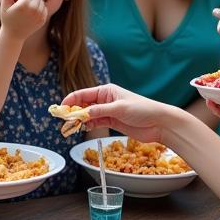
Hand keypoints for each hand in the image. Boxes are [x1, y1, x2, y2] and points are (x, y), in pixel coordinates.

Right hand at [0, 0, 47, 42]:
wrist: (14, 35)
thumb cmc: (7, 19)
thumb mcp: (4, 7)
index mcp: (23, 5)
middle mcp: (32, 9)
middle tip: (27, 1)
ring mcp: (38, 15)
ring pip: (42, 2)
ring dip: (37, 2)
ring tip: (31, 5)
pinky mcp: (42, 20)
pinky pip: (45, 9)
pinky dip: (41, 9)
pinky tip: (35, 11)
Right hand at [60, 83, 175, 144]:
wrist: (159, 123)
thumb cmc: (142, 109)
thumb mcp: (119, 109)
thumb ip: (99, 111)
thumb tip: (82, 114)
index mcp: (106, 91)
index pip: (83, 94)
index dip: (70, 101)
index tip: (61, 109)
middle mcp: (105, 100)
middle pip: (83, 105)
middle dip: (73, 111)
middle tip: (64, 120)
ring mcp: (108, 111)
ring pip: (88, 114)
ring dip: (79, 120)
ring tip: (71, 126)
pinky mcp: (112, 122)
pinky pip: (95, 122)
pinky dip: (88, 125)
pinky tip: (83, 128)